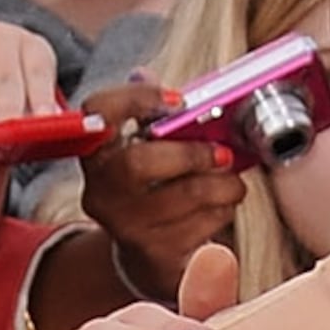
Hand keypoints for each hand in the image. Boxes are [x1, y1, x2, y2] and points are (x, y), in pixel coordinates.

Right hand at [77, 86, 244, 306]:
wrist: (144, 256)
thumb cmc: (149, 188)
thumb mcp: (140, 147)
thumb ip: (148, 113)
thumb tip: (146, 73)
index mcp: (96, 153)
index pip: (97, 113)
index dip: (135, 100)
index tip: (177, 100)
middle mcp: (102, 191)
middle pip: (139, 163)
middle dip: (191, 153)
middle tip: (223, 153)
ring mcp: (127, 227)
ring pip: (182, 198)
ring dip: (221, 185)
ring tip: (234, 181)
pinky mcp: (157, 255)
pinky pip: (200, 228)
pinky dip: (222, 211)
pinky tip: (224, 204)